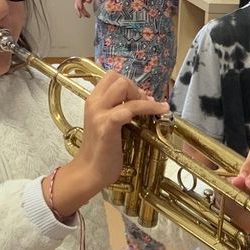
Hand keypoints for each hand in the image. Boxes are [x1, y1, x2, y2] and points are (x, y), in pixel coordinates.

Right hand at [81, 71, 166, 189]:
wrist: (89, 172)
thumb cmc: (101, 152)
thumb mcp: (108, 125)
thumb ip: (120, 111)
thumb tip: (144, 99)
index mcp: (93, 101)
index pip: (111, 77)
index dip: (129, 84)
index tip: (138, 99)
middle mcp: (94, 103)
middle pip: (118, 78)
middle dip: (136, 88)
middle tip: (144, 105)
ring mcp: (99, 113)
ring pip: (124, 86)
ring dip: (142, 96)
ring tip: (153, 108)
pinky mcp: (107, 125)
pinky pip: (131, 108)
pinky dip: (148, 107)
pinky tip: (160, 111)